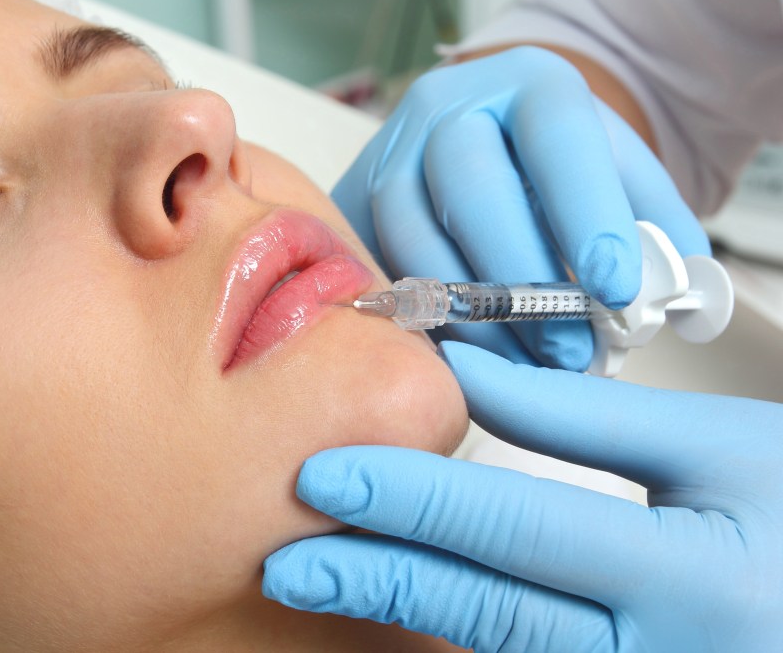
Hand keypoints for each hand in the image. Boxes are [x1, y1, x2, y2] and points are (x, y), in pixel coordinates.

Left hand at [263, 342, 782, 651]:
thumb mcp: (716, 451)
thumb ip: (582, 418)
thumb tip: (461, 376)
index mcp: (694, 578)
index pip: (521, 528)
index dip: (416, 499)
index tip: (327, 475)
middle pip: (488, 611)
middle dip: (379, 580)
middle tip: (286, 558)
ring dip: (404, 614)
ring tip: (322, 582)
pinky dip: (461, 637)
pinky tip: (404, 609)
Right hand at [333, 47, 709, 369]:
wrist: (473, 141)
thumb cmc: (554, 169)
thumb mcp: (614, 173)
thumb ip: (655, 226)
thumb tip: (678, 300)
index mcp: (529, 84)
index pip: (559, 136)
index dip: (588, 214)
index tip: (618, 291)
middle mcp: (449, 105)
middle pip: (472, 186)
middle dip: (522, 280)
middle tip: (569, 352)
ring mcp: (391, 151)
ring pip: (414, 232)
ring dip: (471, 314)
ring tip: (524, 368)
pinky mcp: (354, 199)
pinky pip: (376, 263)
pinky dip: (423, 317)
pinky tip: (469, 356)